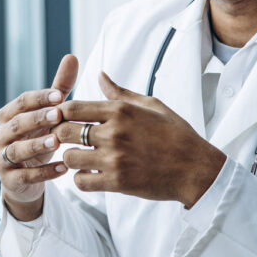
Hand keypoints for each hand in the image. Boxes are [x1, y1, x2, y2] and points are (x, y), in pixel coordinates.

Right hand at [0, 54, 78, 220]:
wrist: (25, 179)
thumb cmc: (38, 138)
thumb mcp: (48, 114)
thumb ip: (59, 88)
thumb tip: (72, 56)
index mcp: (7, 115)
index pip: (21, 102)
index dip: (40, 99)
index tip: (60, 96)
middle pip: (16, 124)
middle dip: (37, 119)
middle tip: (58, 115)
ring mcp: (1, 158)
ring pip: (16, 150)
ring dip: (36, 145)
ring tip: (56, 143)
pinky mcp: (8, 180)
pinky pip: (25, 176)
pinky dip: (43, 173)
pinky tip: (63, 168)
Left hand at [54, 72, 225, 207]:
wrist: (196, 169)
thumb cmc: (175, 135)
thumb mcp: (151, 105)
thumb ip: (120, 93)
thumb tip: (99, 75)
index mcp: (121, 111)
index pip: (72, 108)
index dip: (61, 114)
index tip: (64, 120)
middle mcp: (115, 133)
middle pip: (64, 131)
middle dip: (61, 136)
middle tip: (68, 141)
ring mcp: (115, 158)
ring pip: (70, 158)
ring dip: (71, 159)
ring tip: (82, 159)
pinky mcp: (118, 182)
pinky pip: (81, 181)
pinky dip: (82, 180)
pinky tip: (92, 175)